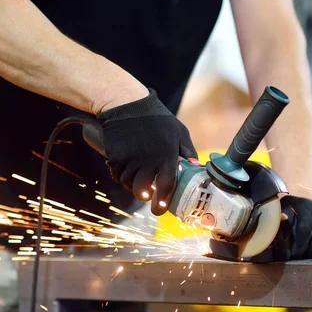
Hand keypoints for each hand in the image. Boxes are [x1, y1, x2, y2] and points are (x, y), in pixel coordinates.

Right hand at [97, 89, 196, 215]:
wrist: (127, 103)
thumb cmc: (156, 118)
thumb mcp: (178, 131)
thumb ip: (187, 151)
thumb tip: (195, 167)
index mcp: (167, 156)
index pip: (166, 186)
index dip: (163, 201)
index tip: (160, 208)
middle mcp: (148, 161)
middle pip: (142, 191)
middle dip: (144, 195)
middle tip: (146, 193)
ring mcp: (130, 159)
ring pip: (128, 184)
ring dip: (132, 184)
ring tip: (136, 175)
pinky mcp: (115, 156)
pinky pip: (117, 174)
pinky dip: (120, 174)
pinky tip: (125, 166)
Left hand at [242, 162, 311, 261]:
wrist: (302, 196)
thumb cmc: (282, 208)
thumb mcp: (276, 209)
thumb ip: (275, 218)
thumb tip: (282, 220)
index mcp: (299, 204)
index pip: (304, 227)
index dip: (300, 243)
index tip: (291, 255)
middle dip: (308, 251)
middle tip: (299, 260)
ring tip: (307, 259)